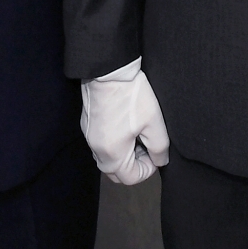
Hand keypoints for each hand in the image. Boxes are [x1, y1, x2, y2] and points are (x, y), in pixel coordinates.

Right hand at [81, 59, 170, 184]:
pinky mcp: (87, 125)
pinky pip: (101, 145)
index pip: (129, 178)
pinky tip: (125, 127)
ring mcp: (89, 137)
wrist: (108, 70)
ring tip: (137, 136)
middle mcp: (97, 149)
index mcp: (113, 153)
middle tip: (146, 147)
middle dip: (133, 166)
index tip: (155, 155)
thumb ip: (159, 147)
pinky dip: (114, 145)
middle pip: (115, 172)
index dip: (146, 171)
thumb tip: (160, 161)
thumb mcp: (154, 122)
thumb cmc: (132, 96)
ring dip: (123, 156)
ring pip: (107, 159)